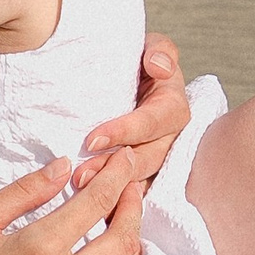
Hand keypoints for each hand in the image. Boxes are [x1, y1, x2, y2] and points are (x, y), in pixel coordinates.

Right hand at [0, 151, 145, 254]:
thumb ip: (24, 192)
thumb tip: (62, 167)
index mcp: (38, 248)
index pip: (96, 204)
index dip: (117, 176)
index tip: (125, 158)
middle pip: (122, 240)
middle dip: (134, 206)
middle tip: (132, 185)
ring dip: (131, 243)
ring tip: (126, 220)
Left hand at [81, 31, 191, 189]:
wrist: (130, 78)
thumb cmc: (138, 62)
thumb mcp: (150, 47)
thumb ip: (160, 50)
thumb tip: (158, 66)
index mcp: (173, 107)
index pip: (152, 123)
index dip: (125, 132)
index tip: (92, 140)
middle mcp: (170, 137)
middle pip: (148, 158)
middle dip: (114, 167)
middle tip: (81, 175)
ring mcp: (157, 157)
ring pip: (141, 178)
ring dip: (113, 186)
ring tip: (81, 186)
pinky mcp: (143, 172)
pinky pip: (134, 192)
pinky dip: (117, 201)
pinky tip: (94, 208)